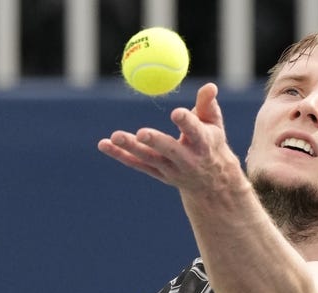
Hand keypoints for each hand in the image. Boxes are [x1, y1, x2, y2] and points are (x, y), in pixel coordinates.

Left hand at [97, 83, 242, 191]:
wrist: (210, 181)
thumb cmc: (211, 143)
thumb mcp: (214, 124)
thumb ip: (208, 105)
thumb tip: (210, 86)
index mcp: (202, 144)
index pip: (195, 132)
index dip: (186, 122)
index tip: (177, 113)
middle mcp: (186, 159)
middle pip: (169, 149)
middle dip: (155, 141)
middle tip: (141, 133)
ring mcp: (170, 168)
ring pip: (148, 158)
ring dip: (131, 147)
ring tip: (115, 136)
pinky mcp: (157, 173)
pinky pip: (136, 163)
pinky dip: (120, 154)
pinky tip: (103, 145)